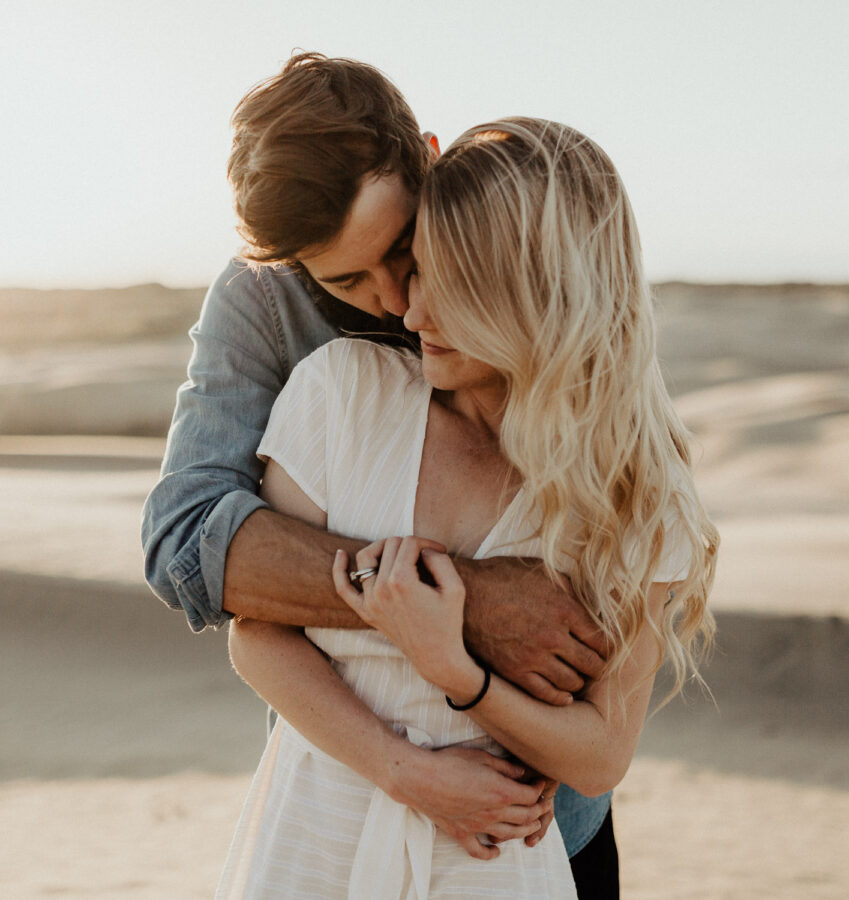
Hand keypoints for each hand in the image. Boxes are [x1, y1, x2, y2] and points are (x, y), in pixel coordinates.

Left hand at [333, 538, 479, 694]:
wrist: (436, 657)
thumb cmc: (448, 622)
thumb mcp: (455, 588)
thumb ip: (440, 560)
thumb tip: (424, 549)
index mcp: (402, 582)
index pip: (409, 543)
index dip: (427, 542)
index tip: (439, 552)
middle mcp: (381, 589)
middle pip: (390, 546)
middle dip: (409, 545)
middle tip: (426, 556)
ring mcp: (370, 601)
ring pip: (366, 557)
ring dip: (382, 548)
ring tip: (398, 550)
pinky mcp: (365, 611)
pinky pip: (343, 588)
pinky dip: (339, 570)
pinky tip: (341, 554)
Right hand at [390, 744, 550, 859]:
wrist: (421, 778)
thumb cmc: (450, 762)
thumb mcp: (481, 757)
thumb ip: (504, 767)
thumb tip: (522, 773)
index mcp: (500, 792)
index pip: (530, 796)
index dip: (539, 790)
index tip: (539, 783)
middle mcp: (493, 813)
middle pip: (525, 817)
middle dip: (538, 811)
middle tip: (543, 804)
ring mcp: (478, 827)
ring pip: (509, 835)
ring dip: (525, 831)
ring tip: (531, 826)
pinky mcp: (462, 834)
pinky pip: (479, 850)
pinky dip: (491, 853)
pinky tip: (497, 851)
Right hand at [459, 557, 607, 704]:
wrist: (464, 594)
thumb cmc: (501, 576)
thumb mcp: (540, 570)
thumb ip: (568, 587)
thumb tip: (590, 599)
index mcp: (565, 609)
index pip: (602, 639)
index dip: (607, 647)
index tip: (605, 649)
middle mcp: (554, 636)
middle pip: (592, 664)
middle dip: (597, 666)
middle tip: (596, 666)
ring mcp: (534, 656)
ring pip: (572, 682)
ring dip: (579, 681)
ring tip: (578, 677)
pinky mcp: (515, 672)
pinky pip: (546, 694)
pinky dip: (560, 698)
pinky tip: (564, 695)